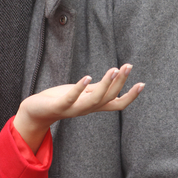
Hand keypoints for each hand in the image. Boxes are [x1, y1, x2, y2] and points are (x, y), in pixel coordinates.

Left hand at [13, 65, 142, 152]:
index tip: (142, 83)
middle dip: (120, 82)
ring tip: (113, 70)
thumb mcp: (80, 93)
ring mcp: (74, 109)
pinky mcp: (59, 106)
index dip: (130, 96)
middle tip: (128, 66)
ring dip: (105, 85)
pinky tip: (87, 77)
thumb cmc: (59, 100)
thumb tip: (113, 80)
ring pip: (94, 100)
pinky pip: (71, 99)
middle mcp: (86, 109)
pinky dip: (80, 88)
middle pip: (109, 98)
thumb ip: (95, 89)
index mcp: (93, 106)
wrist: (35, 112)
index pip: (117, 104)